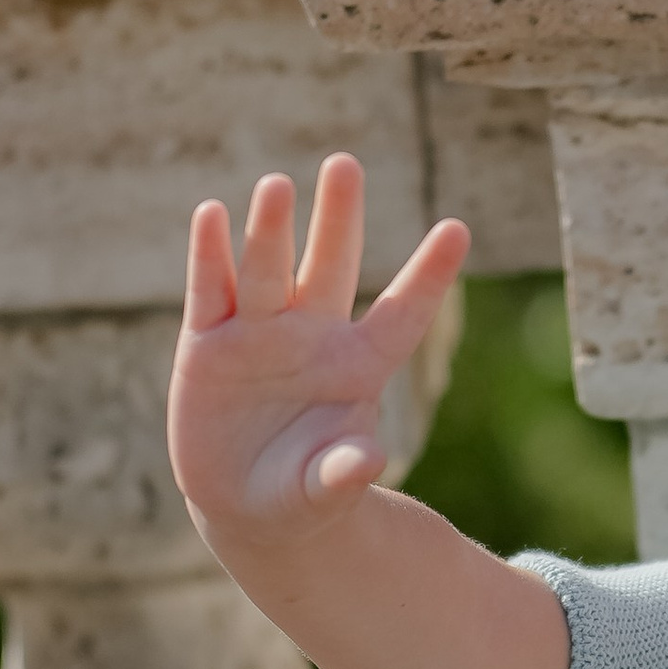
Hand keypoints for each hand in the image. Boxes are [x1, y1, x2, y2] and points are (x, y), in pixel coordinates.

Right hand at [170, 156, 468, 540]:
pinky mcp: (208, 345)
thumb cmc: (304, 494)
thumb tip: (369, 458)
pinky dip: (210, 256)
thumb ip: (344, 474)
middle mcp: (312, 337)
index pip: (402, 312)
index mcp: (359, 366)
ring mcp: (258, 335)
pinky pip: (211, 292)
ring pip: (268, 271)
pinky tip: (213, 215)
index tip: (459, 229)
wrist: (245, 504)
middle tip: (345, 165)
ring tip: (276, 186)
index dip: (429, 275)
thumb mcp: (325, 492)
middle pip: (330, 267)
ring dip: (270, 230)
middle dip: (337, 219)